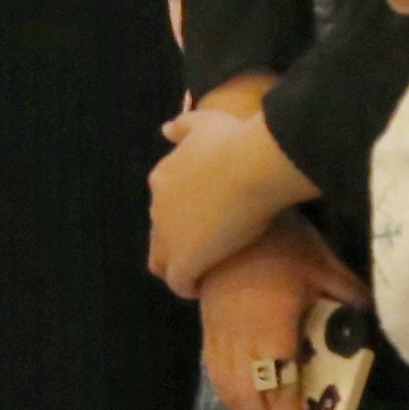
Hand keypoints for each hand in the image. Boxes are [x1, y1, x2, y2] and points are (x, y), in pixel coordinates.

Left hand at [151, 70, 317, 294]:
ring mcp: (168, 237)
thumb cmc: (235, 141)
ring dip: (178, 269)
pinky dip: (188, 287)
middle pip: (158, 234)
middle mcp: (157, 208)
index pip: (162, 206)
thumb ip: (183, 125)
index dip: (182, 217)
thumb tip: (165, 129)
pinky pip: (179, 283)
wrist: (250, 167)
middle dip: (177, 243)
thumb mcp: (205, 122)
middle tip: (206, 248)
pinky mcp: (184, 261)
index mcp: (162, 178)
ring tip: (202, 273)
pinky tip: (205, 287)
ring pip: (161, 262)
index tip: (204, 222)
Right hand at [197, 217, 372, 409]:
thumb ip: (346, 293)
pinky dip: (231, 397)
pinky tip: (247, 399)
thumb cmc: (280, 239)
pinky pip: (215, 375)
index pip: (282, 395)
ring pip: (229, 393)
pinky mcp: (207, 327)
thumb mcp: (322, 263)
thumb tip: (369, 315)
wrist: (225, 212)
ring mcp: (219, 337)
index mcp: (272, 334)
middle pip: (252, 403)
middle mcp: (241, 344)